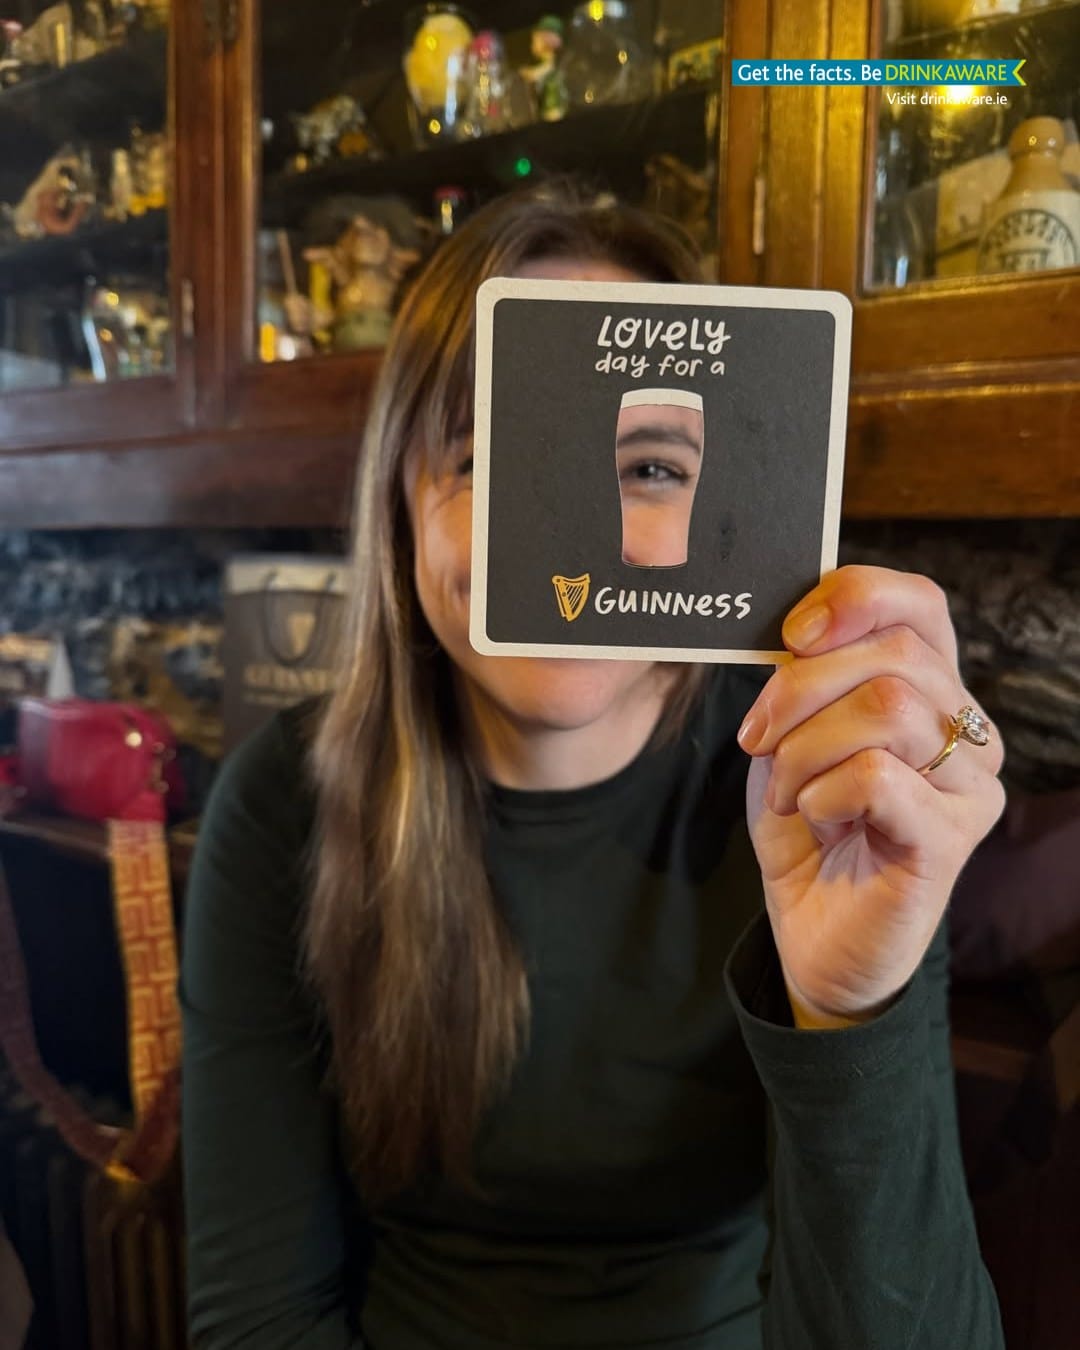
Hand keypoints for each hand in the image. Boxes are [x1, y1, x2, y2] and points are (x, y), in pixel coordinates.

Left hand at [737, 566, 1004, 1028]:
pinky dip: (821, 793)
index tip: (790, 635)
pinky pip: (877, 778)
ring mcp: (969, 787)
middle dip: (798, 692)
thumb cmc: (808, 823)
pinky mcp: (950, 840)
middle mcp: (967, 730)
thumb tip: (796, 622)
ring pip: (888, 709)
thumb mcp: (793, 732)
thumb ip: (805, 675)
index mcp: (931, 689)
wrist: (813, 932)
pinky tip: (817, 820)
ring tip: (787, 790)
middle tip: (757, 741)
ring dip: (806, 748)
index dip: (854, 598)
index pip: (919, 603)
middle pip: (892, 656)